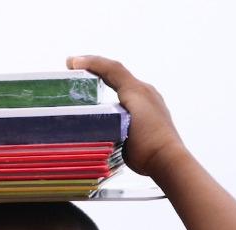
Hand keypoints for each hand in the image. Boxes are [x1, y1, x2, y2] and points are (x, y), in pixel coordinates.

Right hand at [67, 56, 186, 179]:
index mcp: (139, 89)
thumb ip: (118, 88)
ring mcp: (146, 108)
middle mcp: (144, 94)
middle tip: (73, 68)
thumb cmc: (149, 137)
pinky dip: (108, 99)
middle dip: (94, 69)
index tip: (71, 61)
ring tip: (83, 86)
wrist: (165, 160)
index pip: (112, 69)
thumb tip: (93, 86)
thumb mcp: (132, 105)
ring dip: (101, 83)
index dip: (91, 62)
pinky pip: (123, 104)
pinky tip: (99, 109)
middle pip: (116, 75)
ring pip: (120, 89)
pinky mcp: (144, 122)